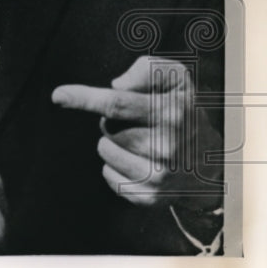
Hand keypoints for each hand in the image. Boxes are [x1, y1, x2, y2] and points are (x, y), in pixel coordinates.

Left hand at [52, 56, 222, 210]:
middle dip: (112, 122)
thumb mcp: (174, 78)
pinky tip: (139, 162)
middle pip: (107, 128)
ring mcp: (159, 174)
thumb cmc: (181, 110)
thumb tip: (117, 85)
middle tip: (140, 124)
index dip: (85, 98)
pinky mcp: (150, 197)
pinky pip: (109, 175)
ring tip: (141, 142)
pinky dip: (115, 167)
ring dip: (113, 144)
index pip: (118, 103)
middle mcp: (167, 145)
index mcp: (171, 112)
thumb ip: (146, 69)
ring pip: (105, 151)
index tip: (58, 95)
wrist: (209, 160)